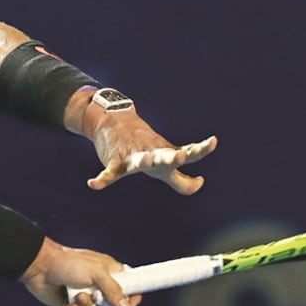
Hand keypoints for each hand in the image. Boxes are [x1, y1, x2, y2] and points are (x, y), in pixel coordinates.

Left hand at [20, 237, 141, 305]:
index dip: (132, 296)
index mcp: (108, 273)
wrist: (40, 266)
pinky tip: (70, 304)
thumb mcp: (96, 272)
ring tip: (79, 297)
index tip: (132, 303)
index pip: (129, 286)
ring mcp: (84, 296)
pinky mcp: (71, 305)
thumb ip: (113, 289)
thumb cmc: (68, 262)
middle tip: (97, 296)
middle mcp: (98, 286)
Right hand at [79, 101, 216, 194]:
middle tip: (181, 154)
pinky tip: (93, 184)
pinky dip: (101, 179)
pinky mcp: (114, 161)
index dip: (201, 150)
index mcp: (167, 153)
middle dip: (173, 157)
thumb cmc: (145, 145)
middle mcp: (152, 153)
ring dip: (141, 160)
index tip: (212, 142)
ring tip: (146, 160)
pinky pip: (109, 173)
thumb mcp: (165, 160)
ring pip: (137, 160)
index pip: (189, 154)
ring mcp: (132, 156)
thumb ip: (182, 180)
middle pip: (165, 157)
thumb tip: (199, 183)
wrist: (114, 121)